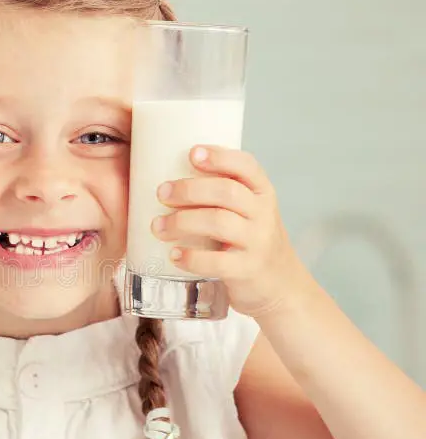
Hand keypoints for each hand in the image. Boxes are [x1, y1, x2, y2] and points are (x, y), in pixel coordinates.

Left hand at [151, 144, 309, 316]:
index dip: (219, 157)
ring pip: (218, 223)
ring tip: (158, 226)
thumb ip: (221, 194)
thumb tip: (168, 177)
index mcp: (261, 193)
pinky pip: (217, 262)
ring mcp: (257, 243)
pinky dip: (191, 257)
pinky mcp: (247, 270)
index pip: (246, 166)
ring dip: (182, 222)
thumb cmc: (249, 240)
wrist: (280, 285)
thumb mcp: (247, 211)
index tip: (192, 153)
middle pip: (226, 192)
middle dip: (189, 190)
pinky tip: (173, 255)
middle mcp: (263, 214)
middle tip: (162, 193)